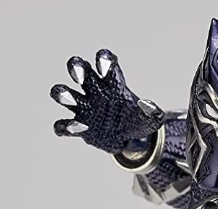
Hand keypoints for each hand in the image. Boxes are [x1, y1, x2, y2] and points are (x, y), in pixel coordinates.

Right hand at [50, 50, 164, 154]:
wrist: (123, 138)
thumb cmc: (132, 120)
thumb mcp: (145, 119)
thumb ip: (150, 114)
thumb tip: (153, 109)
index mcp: (111, 83)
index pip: (106, 64)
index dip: (104, 61)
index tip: (104, 62)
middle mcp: (94, 91)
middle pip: (82, 72)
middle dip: (78, 69)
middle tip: (80, 72)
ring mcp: (84, 108)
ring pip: (67, 94)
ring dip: (64, 93)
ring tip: (65, 93)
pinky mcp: (79, 127)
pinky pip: (65, 126)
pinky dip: (65, 126)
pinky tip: (70, 127)